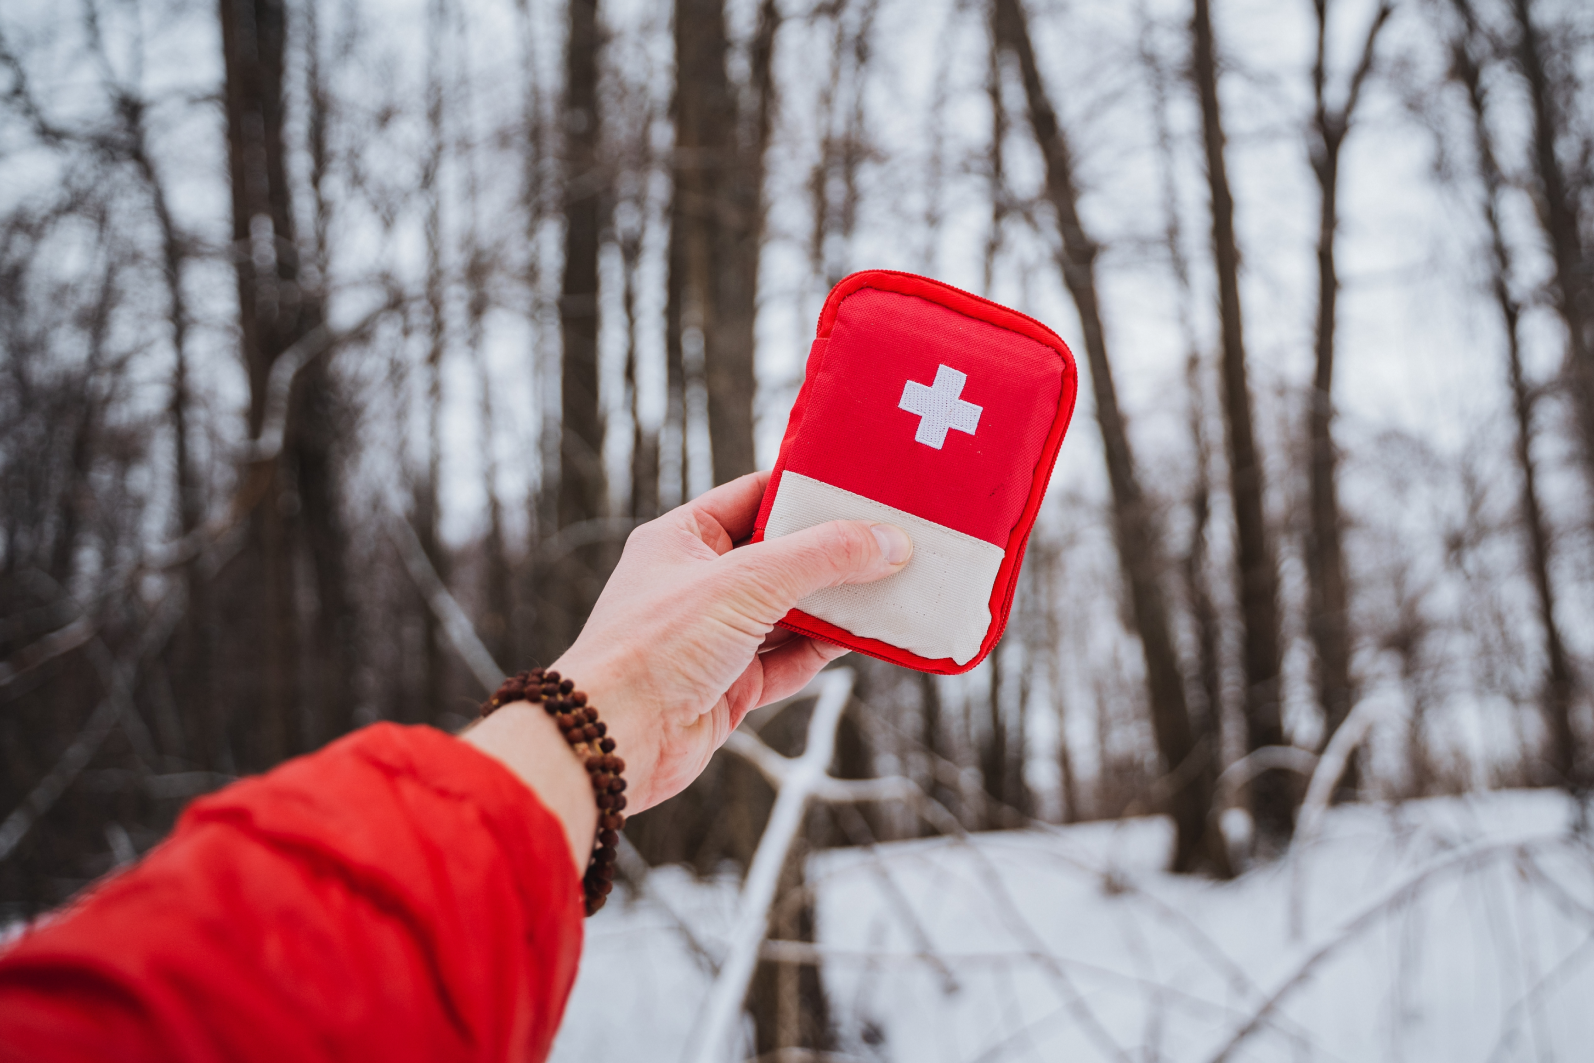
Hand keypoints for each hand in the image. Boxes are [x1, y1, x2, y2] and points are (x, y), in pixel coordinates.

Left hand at [550, 470, 911, 811]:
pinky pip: (787, 660)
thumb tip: (889, 541)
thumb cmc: (656, 647)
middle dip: (833, 554)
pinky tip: (861, 640)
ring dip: (835, 606)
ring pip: (789, 612)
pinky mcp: (729, 686)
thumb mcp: (747, 583)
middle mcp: (696, 583)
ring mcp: (714, 637)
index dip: (806, 490)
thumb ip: (821, 557)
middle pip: (780, 557)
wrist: (614, 741)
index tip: (862, 487)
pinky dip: (823, 652)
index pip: (754, 496)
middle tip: (892, 541)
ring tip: (892, 589)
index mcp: (682, 539)